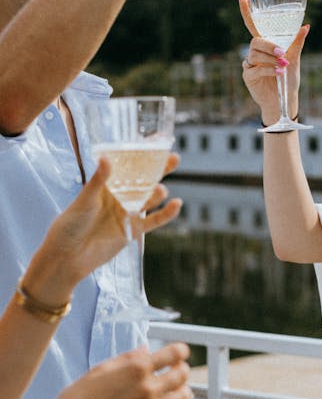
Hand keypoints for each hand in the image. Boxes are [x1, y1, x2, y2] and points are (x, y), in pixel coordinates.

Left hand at [26, 158, 180, 302]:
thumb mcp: (84, 199)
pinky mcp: (134, 230)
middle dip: (160, 168)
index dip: (144, 154)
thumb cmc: (70, 224)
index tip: (157, 142)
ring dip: (158, 192)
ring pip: (150, 199)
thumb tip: (107, 158)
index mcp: (107, 184)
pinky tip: (176, 204)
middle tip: (173, 158)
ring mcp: (129, 213)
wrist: (68, 256)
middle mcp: (121, 196)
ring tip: (160, 189)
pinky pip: (154, 221)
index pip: (129, 165)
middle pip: (145, 179)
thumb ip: (98, 181)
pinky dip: (166, 214)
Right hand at [50, 343, 191, 398]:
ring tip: (182, 390)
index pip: (174, 353)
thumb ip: (128, 358)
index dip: (180, 351)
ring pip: (183, 398)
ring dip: (185, 391)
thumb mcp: (101, 369)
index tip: (180, 352)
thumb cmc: (78, 398)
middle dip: (182, 369)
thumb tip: (147, 349)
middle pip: (181, 375)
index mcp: (136, 368)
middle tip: (178, 370)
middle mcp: (147, 389)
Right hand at [239, 0, 309, 124]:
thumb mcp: (294, 59)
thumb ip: (296, 43)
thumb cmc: (288, 80)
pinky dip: (268, 69)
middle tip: (282, 53)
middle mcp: (256, 53)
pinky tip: (279, 73)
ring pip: (254, 54)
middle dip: (269, 45)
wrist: (285, 101)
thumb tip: (305, 26)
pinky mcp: (248, 76)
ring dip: (270, 59)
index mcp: (266, 46)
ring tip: (283, 66)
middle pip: (256, 40)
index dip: (247, 13)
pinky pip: (255, 68)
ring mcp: (250, 64)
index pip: (254, 26)